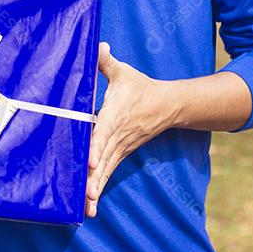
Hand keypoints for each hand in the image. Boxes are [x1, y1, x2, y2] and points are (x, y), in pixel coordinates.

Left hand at [86, 42, 179, 217]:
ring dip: (97, 187)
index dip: (97, 146)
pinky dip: (100, 188)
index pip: (104, 132)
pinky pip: (109, 173)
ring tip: (86, 207)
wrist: (167, 105)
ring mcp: (121, 147)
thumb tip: (97, 44)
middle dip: (94, 176)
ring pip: (107, 169)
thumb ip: (105, 61)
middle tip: (85, 194)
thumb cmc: (140, 86)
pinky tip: (90, 206)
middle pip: (104, 156)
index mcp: (116, 114)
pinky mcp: (121, 154)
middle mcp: (119, 135)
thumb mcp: (123, 71)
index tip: (91, 161)